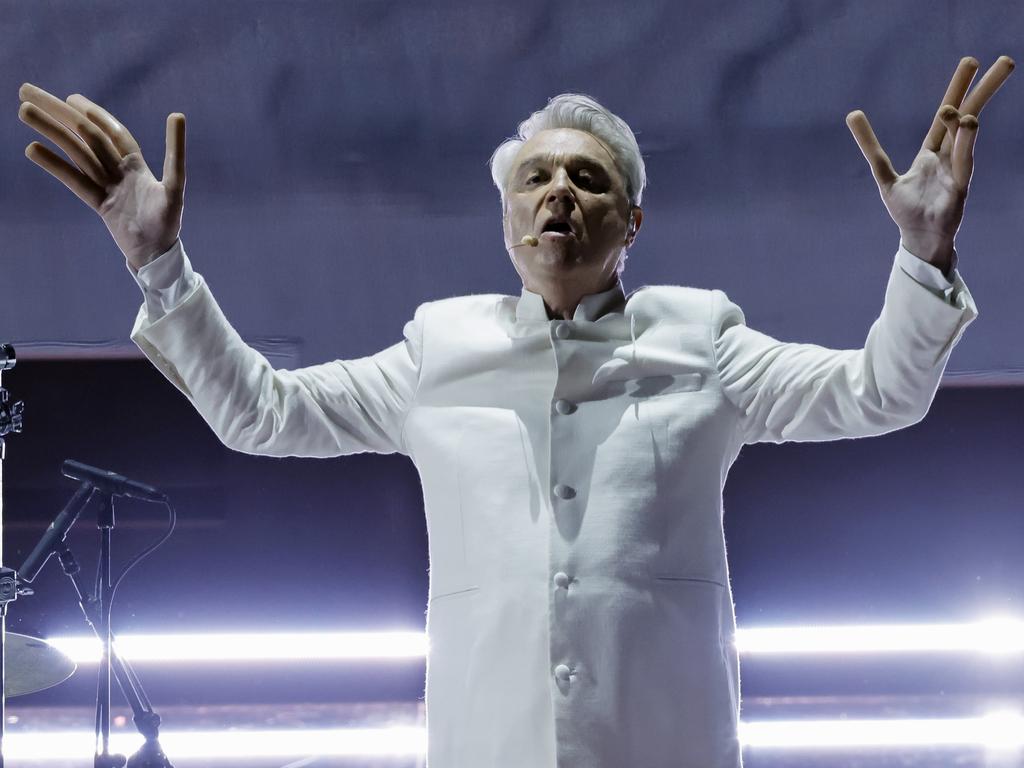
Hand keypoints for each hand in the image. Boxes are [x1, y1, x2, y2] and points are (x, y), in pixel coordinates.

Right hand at [18, 83, 185, 270]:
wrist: (156, 255)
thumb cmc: (168, 222)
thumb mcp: (175, 186)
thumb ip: (175, 153)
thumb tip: (178, 114)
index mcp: (136, 164)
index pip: (111, 131)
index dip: (94, 113)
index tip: (70, 97)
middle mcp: (117, 171)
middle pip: (84, 135)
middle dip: (58, 112)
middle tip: (27, 91)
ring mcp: (104, 186)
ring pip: (74, 152)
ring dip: (50, 130)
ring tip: (23, 111)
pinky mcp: (97, 204)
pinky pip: (72, 180)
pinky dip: (54, 164)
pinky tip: (32, 148)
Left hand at [845, 56, 1013, 273]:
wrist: (918, 239)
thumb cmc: (906, 209)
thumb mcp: (883, 174)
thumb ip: (870, 145)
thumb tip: (851, 114)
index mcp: (934, 152)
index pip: (948, 114)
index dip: (958, 88)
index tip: (971, 61)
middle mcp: (950, 157)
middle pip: (969, 117)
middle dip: (983, 92)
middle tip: (1006, 61)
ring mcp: (957, 171)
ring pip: (966, 141)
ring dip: (967, 125)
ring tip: (964, 112)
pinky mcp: (959, 189)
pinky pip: (962, 165)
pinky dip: (965, 148)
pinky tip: (968, 130)